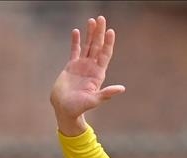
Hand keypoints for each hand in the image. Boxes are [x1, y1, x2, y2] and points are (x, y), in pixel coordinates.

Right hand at [50, 16, 124, 135]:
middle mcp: (92, 68)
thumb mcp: (94, 100)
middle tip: (102, 18)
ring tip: (92, 20)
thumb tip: (122, 88)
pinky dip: (75, 41)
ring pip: (87, 46)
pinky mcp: (71, 66)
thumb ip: (106, 93)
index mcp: (98, 74)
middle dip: (100, 33)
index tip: (111, 31)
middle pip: (97, 46)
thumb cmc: (79, 107)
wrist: (65, 109)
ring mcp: (82, 66)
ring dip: (90, 34)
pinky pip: (74, 51)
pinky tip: (76, 31)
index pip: (105, 55)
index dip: (108, 43)